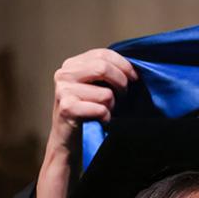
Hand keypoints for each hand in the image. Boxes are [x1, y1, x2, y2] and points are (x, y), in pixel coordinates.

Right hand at [36, 49, 137, 197]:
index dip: (124, 65)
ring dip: (112, 106)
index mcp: (72, 64)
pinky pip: (100, 109)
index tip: (135, 79)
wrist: (69, 143)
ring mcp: (63, 90)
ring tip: (106, 112)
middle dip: (121, 84)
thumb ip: (108, 74)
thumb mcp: (96, 88)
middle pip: (103, 67)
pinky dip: (106, 117)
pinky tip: (100, 121)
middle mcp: (64, 73)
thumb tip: (136, 67)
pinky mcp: (66, 108)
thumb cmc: (88, 115)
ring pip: (105, 93)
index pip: (103, 53)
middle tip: (124, 98)